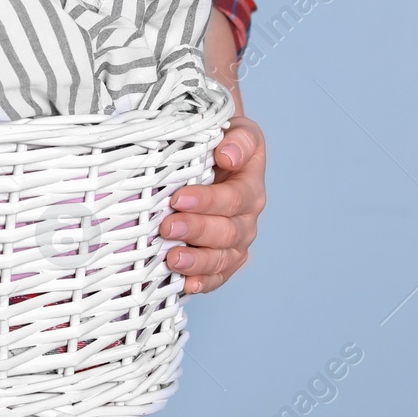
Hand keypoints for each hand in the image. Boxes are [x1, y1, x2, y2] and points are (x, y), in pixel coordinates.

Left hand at [161, 114, 264, 293]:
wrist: (217, 157)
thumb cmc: (221, 143)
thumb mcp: (236, 130)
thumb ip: (238, 139)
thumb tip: (228, 154)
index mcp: (250, 186)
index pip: (234, 198)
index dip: (208, 201)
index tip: (178, 198)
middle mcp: (247, 218)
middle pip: (227, 231)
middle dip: (196, 230)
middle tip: (167, 228)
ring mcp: (236, 241)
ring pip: (223, 258)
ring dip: (198, 261)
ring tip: (173, 259)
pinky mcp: (223, 258)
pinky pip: (218, 276)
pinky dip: (204, 282)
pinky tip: (187, 285)